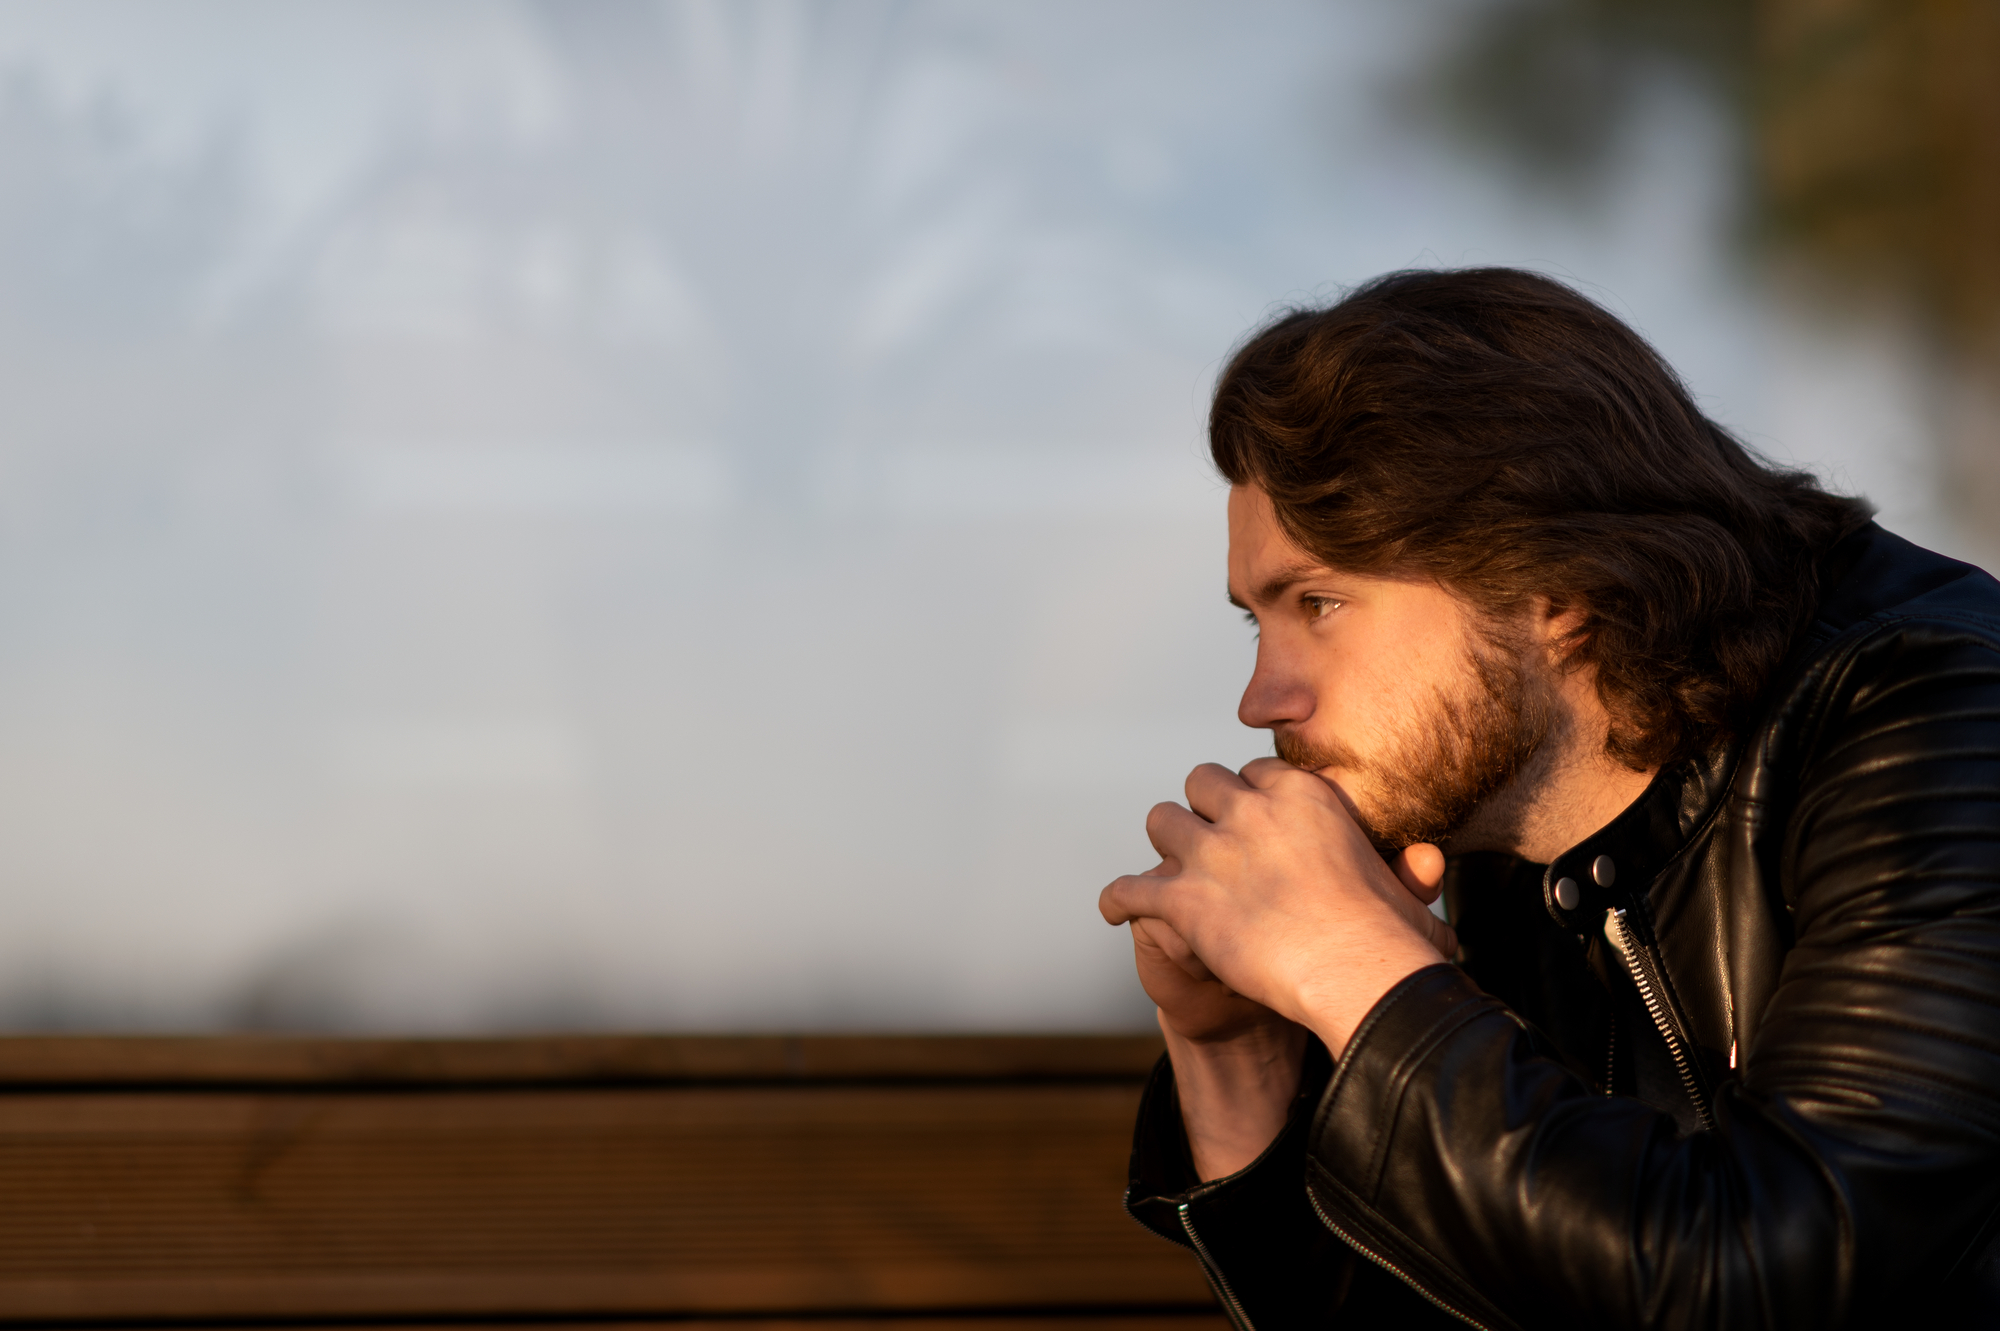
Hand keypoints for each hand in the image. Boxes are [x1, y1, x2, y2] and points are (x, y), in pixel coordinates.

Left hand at [1100, 758, 1457, 1056]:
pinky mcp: (1184, 898)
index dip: (1250, 798)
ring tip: (1165, 869)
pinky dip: (1120, 899)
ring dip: (1163, 845)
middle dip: (1201, 808)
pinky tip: (1117, 909)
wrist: (1357, 969)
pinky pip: (1131, 888)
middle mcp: (1252, 811)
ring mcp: (1213, 852)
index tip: (1250, 822)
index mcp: (1302, 795)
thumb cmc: (1392, 937)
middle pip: (1202, 781)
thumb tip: (1428, 858)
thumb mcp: (1407, 890)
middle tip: (1204, 841)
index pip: (1256, 773)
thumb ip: (1410, 869)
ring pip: (1161, 820)